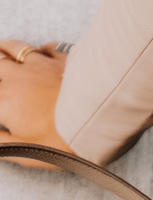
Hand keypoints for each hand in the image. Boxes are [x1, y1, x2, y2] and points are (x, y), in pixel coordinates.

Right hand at [0, 41, 72, 166]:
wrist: (96, 115)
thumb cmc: (61, 138)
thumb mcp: (27, 151)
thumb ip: (2, 144)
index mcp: (5, 100)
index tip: (2, 107)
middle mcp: (17, 77)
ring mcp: (40, 64)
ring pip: (15, 49)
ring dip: (5, 49)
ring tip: (1, 50)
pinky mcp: (62, 59)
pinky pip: (47, 48)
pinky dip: (41, 49)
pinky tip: (42, 50)